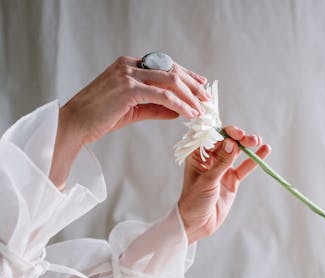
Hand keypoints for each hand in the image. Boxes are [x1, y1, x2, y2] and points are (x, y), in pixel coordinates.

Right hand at [50, 56, 208, 188]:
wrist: (75, 124)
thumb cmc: (101, 117)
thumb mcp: (134, 109)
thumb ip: (157, 107)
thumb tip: (179, 111)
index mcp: (130, 64)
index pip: (165, 65)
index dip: (186, 75)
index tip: (201, 86)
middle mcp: (130, 64)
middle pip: (172, 69)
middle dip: (193, 84)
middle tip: (208, 98)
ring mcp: (129, 74)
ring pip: (171, 80)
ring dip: (190, 95)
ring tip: (202, 109)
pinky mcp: (129, 88)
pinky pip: (163, 96)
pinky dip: (180, 105)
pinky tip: (190, 114)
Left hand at [178, 126, 271, 243]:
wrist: (197, 224)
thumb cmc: (194, 201)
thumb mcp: (207, 180)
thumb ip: (221, 162)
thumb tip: (232, 143)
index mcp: (198, 155)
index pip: (213, 138)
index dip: (226, 133)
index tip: (237, 134)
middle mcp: (211, 159)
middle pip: (227, 142)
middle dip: (239, 138)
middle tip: (250, 139)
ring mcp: (222, 169)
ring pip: (237, 152)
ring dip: (247, 145)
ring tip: (258, 141)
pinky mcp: (232, 180)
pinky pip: (245, 167)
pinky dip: (254, 159)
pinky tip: (265, 150)